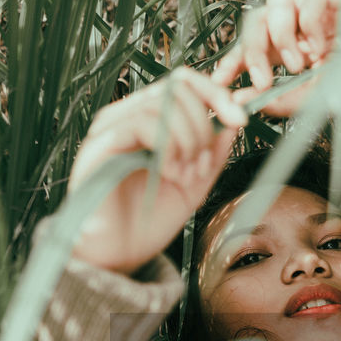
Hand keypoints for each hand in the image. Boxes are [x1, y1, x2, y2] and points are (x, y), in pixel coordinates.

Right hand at [66, 67, 245, 274]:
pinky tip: (167, 173)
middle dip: (203, 125)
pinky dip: (166, 147)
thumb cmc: (148, 222)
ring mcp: (111, 129)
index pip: (182, 83)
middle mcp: (127, 118)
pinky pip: (140, 124)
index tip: (240, 118)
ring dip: (186, 140)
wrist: (119, 257)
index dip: (215, 93)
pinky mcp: (100, 145)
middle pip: (176, 88)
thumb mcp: (195, 184)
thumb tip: (234, 122)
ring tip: (184, 174)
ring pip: (161, 104)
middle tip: (203, 163)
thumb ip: (214, 153)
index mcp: (148, 122)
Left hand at [211, 0, 340, 119]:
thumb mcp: (313, 103)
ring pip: (275, 2)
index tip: (220, 79)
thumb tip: (238, 100)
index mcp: (292, 52)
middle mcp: (301, 28)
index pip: (252, 47)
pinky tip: (322, 46)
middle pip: (256, 21)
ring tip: (300, 63)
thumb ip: (277, 101)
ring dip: (281, 37)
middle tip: (264, 79)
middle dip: (253, 52)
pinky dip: (309, 24)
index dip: (233, 59)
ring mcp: (318, 10)